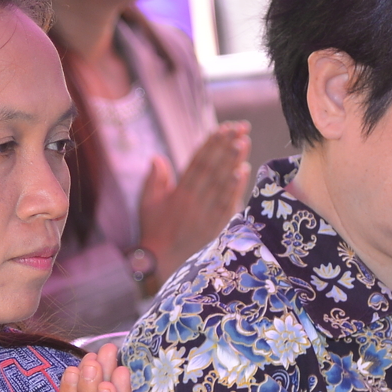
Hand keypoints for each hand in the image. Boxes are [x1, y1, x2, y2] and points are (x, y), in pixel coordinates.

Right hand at [136, 122, 249, 279]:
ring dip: (234, 161)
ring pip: (222, 183)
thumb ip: (154, 180)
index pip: (197, 162)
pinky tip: (243, 171)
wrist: (161, 264)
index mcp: (178, 193)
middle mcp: (193, 201)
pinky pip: (228, 204)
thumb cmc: (154, 232)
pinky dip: (236, 187)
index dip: (210, 144)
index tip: (222, 128)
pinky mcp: (216, 227)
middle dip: (227, 146)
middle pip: (213, 168)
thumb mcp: (147, 204)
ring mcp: (206, 214)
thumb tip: (157, 157)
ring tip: (244, 142)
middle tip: (240, 127)